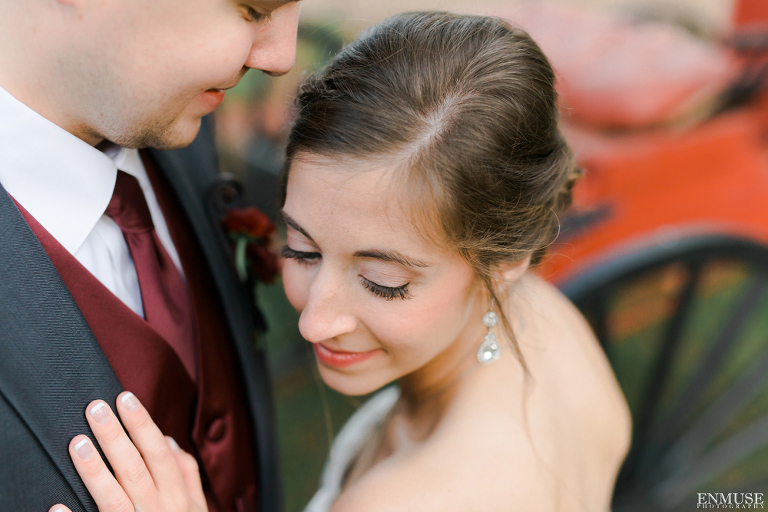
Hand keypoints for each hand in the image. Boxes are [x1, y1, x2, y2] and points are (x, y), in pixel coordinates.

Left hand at [48, 391, 207, 511]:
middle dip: (115, 436)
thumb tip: (170, 441)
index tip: (125, 398)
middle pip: (134, 467)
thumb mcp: (196, 506)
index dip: (142, 424)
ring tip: (76, 444)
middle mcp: (158, 510)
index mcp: (177, 496)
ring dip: (95, 471)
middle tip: (95, 408)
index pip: (158, 452)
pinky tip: (57, 507)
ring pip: (114, 497)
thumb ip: (186, 474)